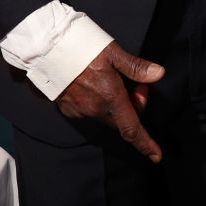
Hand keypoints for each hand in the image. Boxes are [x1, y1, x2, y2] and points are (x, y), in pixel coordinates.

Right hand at [56, 40, 164, 161]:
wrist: (47, 53)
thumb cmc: (82, 48)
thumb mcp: (113, 53)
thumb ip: (136, 67)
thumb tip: (158, 74)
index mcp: (110, 97)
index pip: (132, 128)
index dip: (146, 144)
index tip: (156, 156)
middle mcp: (95, 110)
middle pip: (122, 120)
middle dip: (134, 106)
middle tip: (136, 83)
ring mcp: (80, 112)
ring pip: (107, 116)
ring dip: (117, 104)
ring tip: (114, 78)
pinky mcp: (69, 110)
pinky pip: (92, 112)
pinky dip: (101, 103)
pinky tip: (96, 83)